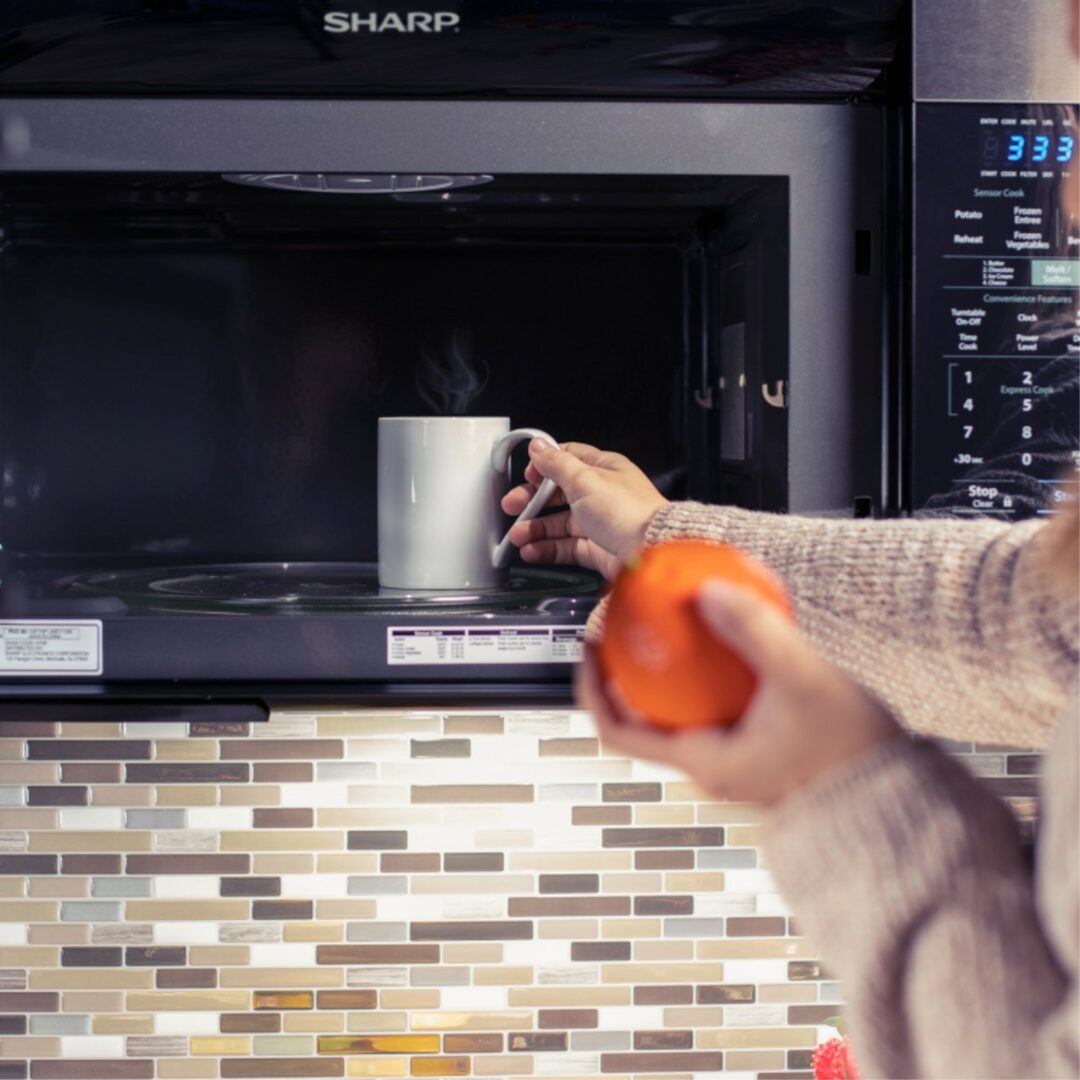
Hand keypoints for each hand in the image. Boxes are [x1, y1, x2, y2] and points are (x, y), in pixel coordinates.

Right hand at [501, 441, 668, 580]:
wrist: (651, 553)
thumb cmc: (629, 513)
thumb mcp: (585, 480)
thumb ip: (557, 464)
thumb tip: (538, 446)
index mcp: (603, 469)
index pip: (568, 460)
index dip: (544, 466)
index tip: (526, 475)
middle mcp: (602, 494)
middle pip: (559, 494)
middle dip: (532, 501)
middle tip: (512, 506)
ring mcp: (599, 522)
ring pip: (560, 523)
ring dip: (535, 528)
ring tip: (518, 536)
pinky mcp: (597, 549)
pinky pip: (566, 547)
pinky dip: (547, 549)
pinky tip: (532, 551)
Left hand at [579, 581, 898, 804]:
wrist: (901, 802)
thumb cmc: (854, 753)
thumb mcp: (803, 678)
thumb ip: (756, 630)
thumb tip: (709, 589)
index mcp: (705, 762)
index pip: (617, 731)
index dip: (590, 688)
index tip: (588, 645)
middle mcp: (711, 768)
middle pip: (641, 719)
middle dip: (624, 672)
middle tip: (623, 626)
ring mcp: (733, 763)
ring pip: (679, 714)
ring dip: (665, 674)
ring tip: (672, 627)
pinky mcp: (757, 753)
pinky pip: (714, 711)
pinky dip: (707, 678)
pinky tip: (728, 643)